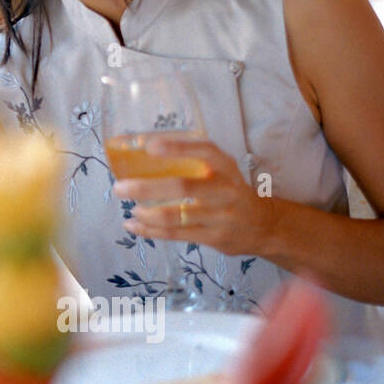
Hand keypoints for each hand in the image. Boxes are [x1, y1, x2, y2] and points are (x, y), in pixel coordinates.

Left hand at [112, 138, 272, 257]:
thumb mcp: (220, 169)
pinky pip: (177, 234)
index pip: (205, 151)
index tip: (150, 146)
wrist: (263, 225)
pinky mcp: (215, 237)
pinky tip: (133, 225)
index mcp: (225, 166)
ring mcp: (221, 216)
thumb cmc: (228, 190)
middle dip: (146, 188)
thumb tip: (139, 148)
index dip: (177, 148)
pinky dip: (151, 231)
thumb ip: (191, 159)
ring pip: (177, 215)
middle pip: (183, 187)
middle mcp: (225, 189)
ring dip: (147, 214)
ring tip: (130, 209)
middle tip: (120, 187)